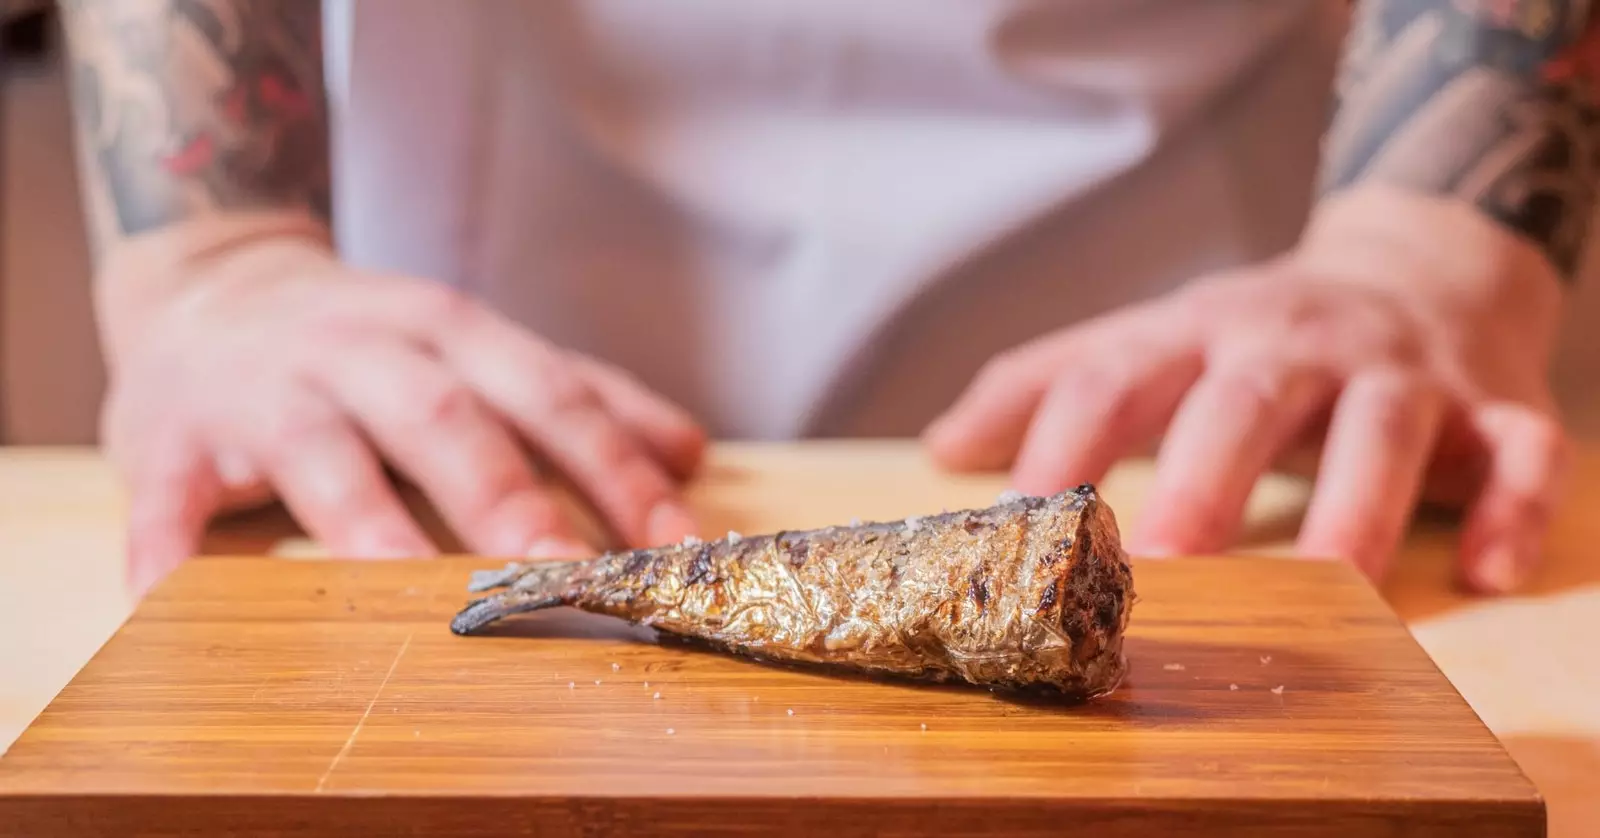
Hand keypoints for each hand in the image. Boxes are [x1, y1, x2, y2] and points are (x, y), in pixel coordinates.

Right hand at [99, 216, 704, 593]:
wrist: (212, 283)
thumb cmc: (373, 341)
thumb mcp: (480, 349)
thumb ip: (579, 399)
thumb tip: (690, 452)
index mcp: (451, 332)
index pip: (549, 397)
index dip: (616, 468)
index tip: (675, 542)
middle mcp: (365, 351)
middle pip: (447, 420)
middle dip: (509, 497)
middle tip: (567, 573)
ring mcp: (266, 390)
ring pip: (324, 452)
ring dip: (368, 523)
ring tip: (412, 590)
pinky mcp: (172, 433)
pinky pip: (167, 491)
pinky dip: (165, 544)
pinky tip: (167, 599)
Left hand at [924, 185, 1569, 592]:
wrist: (1422, 266)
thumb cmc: (1260, 334)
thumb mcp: (1155, 340)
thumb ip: (1050, 384)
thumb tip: (942, 449)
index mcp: (1200, 332)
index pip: (1117, 373)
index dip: (1062, 438)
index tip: (1017, 517)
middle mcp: (1295, 343)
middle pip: (1245, 403)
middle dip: (1205, 479)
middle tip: (1164, 566)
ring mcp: (1398, 372)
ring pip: (1381, 430)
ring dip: (1356, 506)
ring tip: (1327, 585)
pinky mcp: (1495, 405)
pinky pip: (1519, 452)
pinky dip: (1512, 506)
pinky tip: (1488, 572)